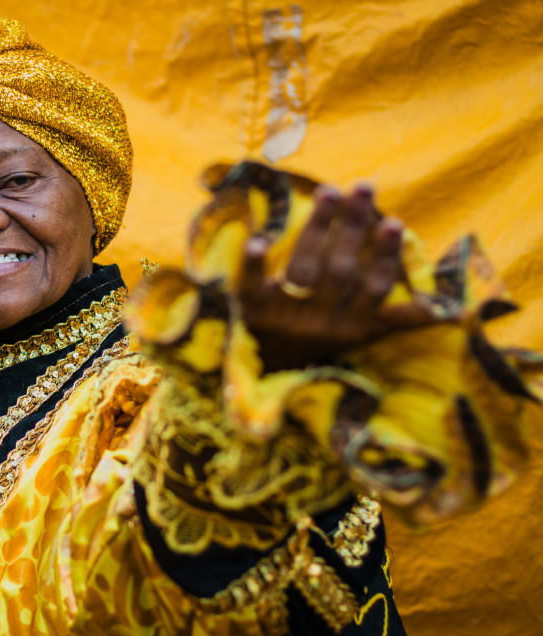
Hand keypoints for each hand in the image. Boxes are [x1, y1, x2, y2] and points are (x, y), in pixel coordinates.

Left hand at [237, 184, 431, 371]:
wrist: (265, 374)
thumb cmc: (319, 342)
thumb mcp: (361, 336)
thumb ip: (399, 319)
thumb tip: (458, 314)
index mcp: (351, 327)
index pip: (371, 289)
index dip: (383, 258)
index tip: (394, 222)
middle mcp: (319, 323)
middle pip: (338, 271)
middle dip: (352, 228)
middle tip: (364, 187)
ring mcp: (283, 317)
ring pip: (302, 271)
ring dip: (318, 229)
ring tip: (330, 192)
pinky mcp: (251, 312)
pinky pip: (250, 287)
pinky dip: (252, 265)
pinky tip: (257, 239)